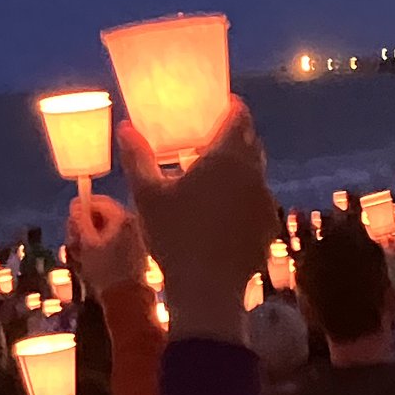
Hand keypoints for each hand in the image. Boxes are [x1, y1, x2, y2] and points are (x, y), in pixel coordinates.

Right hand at [66, 193, 149, 298]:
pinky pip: (111, 241)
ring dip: (88, 238)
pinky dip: (98, 247)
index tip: (70, 218)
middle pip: (101, 215)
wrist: (126, 296)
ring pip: (104, 230)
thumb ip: (81, 221)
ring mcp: (133, 237)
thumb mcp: (87, 243)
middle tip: (72, 239)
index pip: (99, 201)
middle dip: (84, 225)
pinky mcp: (132, 250)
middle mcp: (131, 224)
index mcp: (122, 218)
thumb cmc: (105, 269)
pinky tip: (88, 260)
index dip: (81, 206)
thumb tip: (76, 205)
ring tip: (78, 254)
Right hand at [116, 98, 278, 345]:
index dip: (232, 107)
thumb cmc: (174, 236)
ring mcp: (265, 200)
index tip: (221, 105)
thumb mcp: (147, 195)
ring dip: (239, 168)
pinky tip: (224, 209)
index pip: (239, 118)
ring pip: (255, 173)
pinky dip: (244, 196)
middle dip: (235, 135)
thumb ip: (137, 158)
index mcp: (227, 158)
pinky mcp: (268, 225)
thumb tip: (126, 128)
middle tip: (212, 137)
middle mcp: (253, 174)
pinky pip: (257, 200)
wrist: (208, 289)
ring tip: (215, 175)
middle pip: (251, 143)